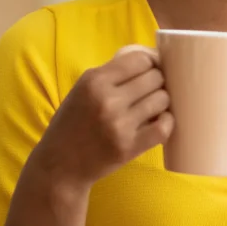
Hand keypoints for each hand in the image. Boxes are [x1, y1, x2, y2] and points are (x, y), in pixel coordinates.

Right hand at [28, 45, 172, 191]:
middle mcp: (108, 100)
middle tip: (152, 90)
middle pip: (155, 78)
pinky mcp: (129, 147)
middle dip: (158, 82)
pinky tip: (159, 121)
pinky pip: (163, 127)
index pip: (140, 59)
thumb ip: (112, 74)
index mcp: (94, 81)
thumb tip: (151, 60)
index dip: (151, 62)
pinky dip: (167, 122)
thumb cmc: (72, 124)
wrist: (59, 165)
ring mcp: (120, 124)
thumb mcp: (82, 90)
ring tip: (153, 107)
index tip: (152, 69)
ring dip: (162, 102)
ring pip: (162, 99)